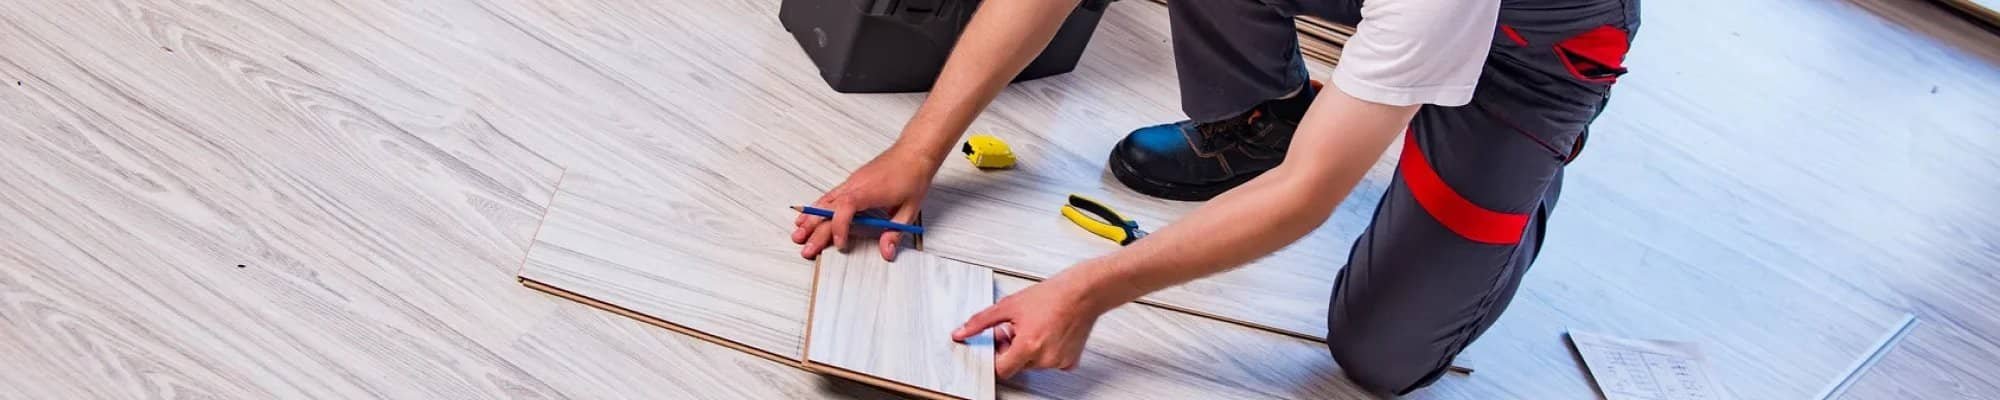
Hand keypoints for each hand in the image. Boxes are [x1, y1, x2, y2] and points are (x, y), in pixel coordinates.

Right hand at [792, 148, 937, 260]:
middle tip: (805, 248)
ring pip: (825, 201)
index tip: (840, 244)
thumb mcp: (909, 209)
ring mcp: (851, 183)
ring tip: (797, 234)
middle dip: (815, 230)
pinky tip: (808, 215)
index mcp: (868, 191)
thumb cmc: (912, 176)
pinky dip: (818, 207)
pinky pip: (830, 196)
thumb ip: (895, 232)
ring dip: (810, 218)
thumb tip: (886, 252)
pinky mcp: (851, 182)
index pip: (845, 209)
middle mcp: (855, 186)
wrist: (914, 152)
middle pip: (829, 209)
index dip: (839, 228)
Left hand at [950, 275, 1105, 378]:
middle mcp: (1045, 357)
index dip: (997, 356)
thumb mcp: (1010, 305)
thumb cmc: (1053, 295)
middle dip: (1013, 348)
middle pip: (1018, 365)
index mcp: (1029, 345)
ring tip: (1034, 327)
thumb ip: (981, 322)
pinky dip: (1047, 351)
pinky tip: (1049, 333)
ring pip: (1034, 364)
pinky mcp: (1071, 360)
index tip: (1000, 343)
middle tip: (1017, 327)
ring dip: (1030, 349)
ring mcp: (1059, 361)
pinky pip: (1052, 362)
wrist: (1083, 292)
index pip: (1002, 369)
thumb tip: (961, 332)